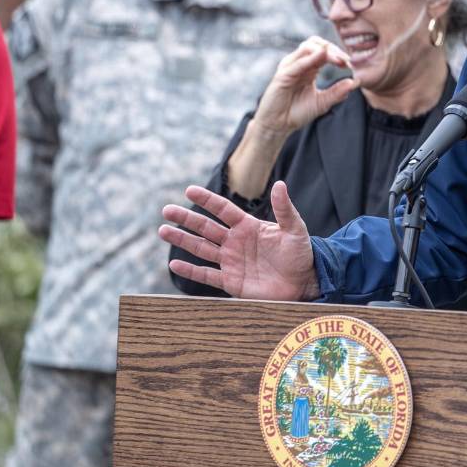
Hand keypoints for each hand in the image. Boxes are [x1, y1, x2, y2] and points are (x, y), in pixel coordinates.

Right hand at [159, 181, 319, 300]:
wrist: (304, 282)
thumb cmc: (301, 254)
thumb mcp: (294, 229)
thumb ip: (285, 209)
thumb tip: (279, 184)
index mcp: (248, 226)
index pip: (223, 209)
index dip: (207, 200)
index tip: (189, 190)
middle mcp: (235, 242)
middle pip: (206, 227)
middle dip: (186, 219)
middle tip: (166, 210)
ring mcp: (231, 261)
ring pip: (201, 249)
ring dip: (182, 240)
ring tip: (162, 231)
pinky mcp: (231, 282)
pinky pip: (207, 275)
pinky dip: (191, 271)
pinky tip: (174, 264)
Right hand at [252, 36, 356, 134]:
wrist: (278, 126)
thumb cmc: (297, 112)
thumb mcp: (322, 102)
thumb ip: (337, 92)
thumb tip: (355, 82)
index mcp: (309, 68)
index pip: (324, 51)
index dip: (338, 54)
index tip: (350, 63)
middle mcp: (299, 64)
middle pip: (316, 44)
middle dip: (333, 49)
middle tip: (346, 59)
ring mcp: (290, 68)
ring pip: (307, 48)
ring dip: (325, 50)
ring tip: (338, 59)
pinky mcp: (282, 75)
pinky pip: (297, 63)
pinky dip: (310, 58)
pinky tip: (322, 57)